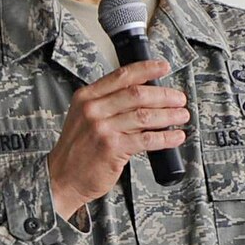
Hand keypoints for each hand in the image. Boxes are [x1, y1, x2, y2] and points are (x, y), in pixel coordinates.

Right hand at [46, 60, 188, 218]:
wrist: (61, 178)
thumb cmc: (77, 150)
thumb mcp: (84, 118)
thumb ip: (108, 104)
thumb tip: (145, 96)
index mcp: (86, 97)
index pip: (122, 76)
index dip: (147, 69)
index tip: (164, 67)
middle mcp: (93, 110)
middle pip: (137, 94)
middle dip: (165, 95)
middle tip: (180, 99)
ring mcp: (102, 129)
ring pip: (145, 115)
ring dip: (169, 115)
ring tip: (182, 116)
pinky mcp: (112, 148)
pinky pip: (147, 139)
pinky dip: (166, 137)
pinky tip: (176, 137)